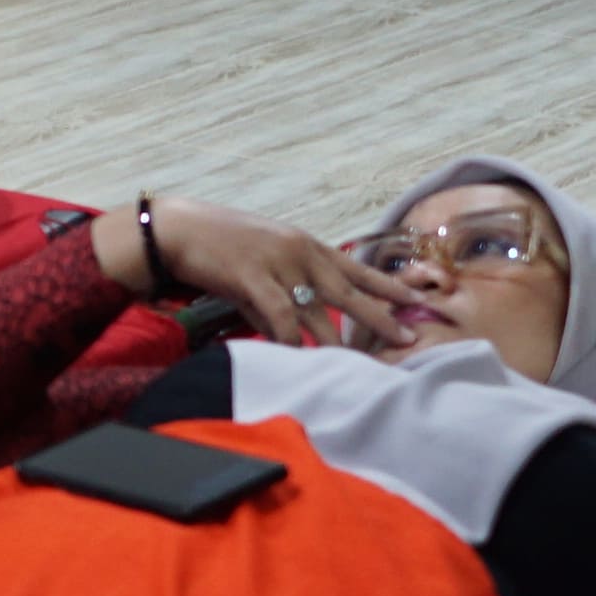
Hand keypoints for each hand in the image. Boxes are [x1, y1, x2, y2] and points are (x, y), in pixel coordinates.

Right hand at [128, 198, 431, 351]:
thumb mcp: (262, 266)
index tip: (416, 299)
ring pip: (318, 309)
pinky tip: (299, 358)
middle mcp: (300, 252)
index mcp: (307, 245)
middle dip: (380, 317)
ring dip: (337, 341)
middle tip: (406, 339)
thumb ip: (280, 300)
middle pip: (349, 290)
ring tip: (356, 366)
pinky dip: (291, 340)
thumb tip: (291, 338)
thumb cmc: (220, 246)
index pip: (357, 268)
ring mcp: (278, 263)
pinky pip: (281, 315)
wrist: (179, 229)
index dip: (388, 285)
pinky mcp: (253, 277)